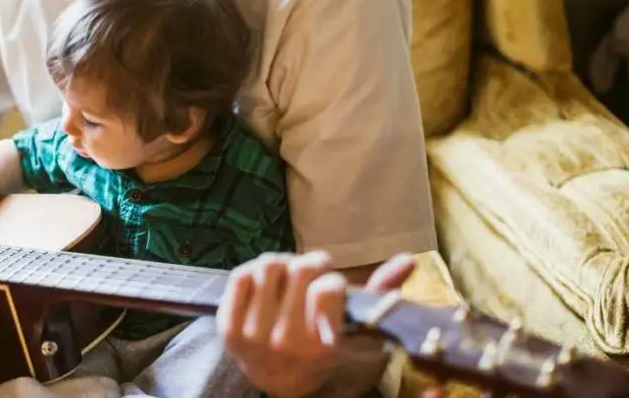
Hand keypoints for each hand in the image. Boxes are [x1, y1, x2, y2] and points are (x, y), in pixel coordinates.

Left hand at [216, 251, 418, 397]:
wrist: (277, 379)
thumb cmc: (321, 344)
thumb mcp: (354, 328)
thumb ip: (379, 293)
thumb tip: (409, 259)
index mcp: (324, 344)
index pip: (328, 289)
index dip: (330, 278)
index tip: (329, 285)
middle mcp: (288, 342)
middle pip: (299, 269)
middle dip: (308, 265)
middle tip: (308, 276)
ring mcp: (254, 336)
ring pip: (268, 265)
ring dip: (281, 265)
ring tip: (286, 280)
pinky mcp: (228, 329)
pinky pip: (241, 276)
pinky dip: (254, 274)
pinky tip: (264, 288)